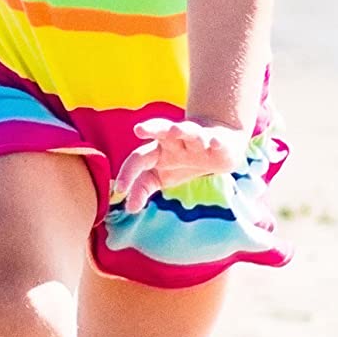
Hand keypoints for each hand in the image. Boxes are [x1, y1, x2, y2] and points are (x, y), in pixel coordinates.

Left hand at [109, 116, 249, 211]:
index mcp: (157, 150)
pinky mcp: (217, 141)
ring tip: (175, 129)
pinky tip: (214, 142)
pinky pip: (216, 139)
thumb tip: (129, 208)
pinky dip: (215, 140)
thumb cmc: (182, 161)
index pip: (139, 158)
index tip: (119, 190)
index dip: (128, 172)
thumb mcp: (160, 176)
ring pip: (188, 131)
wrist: (217, 144)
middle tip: (138, 129)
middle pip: (160, 130)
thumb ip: (142, 188)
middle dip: (150, 128)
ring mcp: (196, 138)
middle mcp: (174, 140)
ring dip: (182, 129)